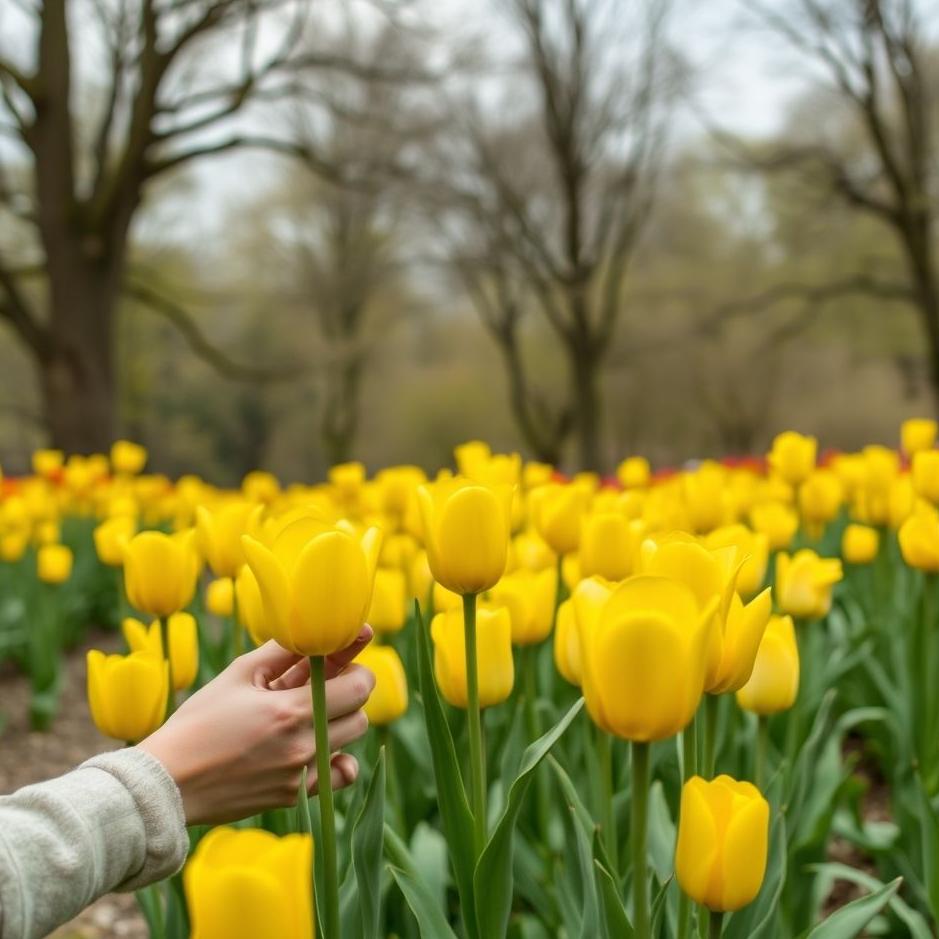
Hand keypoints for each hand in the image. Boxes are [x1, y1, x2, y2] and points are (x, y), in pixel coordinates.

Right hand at [139, 629, 374, 824]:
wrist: (169, 783)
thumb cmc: (200, 721)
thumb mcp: (239, 674)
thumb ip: (284, 651)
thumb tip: (317, 630)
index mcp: (289, 710)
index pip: (359, 685)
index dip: (356, 668)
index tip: (342, 661)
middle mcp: (302, 746)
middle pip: (360, 714)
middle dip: (347, 694)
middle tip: (321, 686)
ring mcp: (301, 775)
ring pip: (350, 742)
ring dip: (338, 723)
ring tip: (306, 715)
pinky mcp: (294, 796)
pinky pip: (339, 777)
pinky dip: (336, 762)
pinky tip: (316, 749)